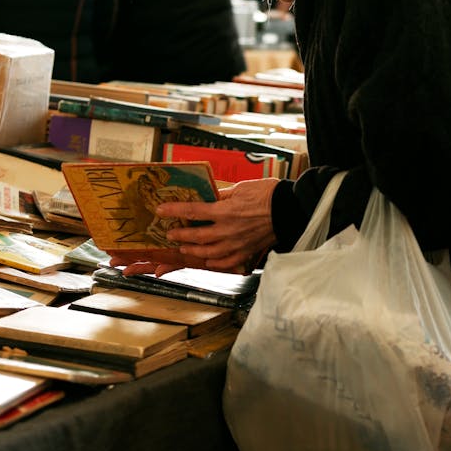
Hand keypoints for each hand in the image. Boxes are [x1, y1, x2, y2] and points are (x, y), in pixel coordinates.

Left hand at [111, 178, 278, 273]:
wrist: (290, 210)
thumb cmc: (268, 195)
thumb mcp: (241, 188)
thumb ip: (221, 195)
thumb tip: (208, 196)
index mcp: (225, 211)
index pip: (193, 211)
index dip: (174, 210)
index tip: (160, 210)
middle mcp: (228, 230)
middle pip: (197, 236)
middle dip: (180, 234)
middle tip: (169, 234)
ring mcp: (236, 244)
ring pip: (208, 252)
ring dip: (193, 250)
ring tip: (184, 247)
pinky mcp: (246, 252)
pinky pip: (226, 262)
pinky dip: (214, 262)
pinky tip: (208, 260)